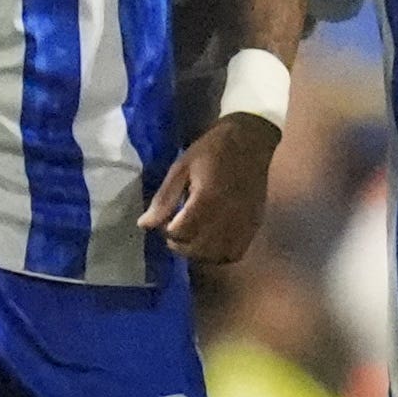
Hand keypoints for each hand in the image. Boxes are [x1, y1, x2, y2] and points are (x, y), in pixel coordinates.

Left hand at [140, 112, 277, 268]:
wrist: (250, 141)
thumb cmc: (212, 150)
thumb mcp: (181, 167)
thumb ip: (164, 198)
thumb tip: (144, 224)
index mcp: (207, 200)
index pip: (179, 232)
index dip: (165, 229)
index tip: (164, 218)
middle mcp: (227, 217)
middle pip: (197, 249)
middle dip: (179, 244)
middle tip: (174, 230)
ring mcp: (243, 224)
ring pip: (216, 255)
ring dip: (198, 252)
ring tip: (191, 237)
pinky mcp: (253, 226)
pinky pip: (234, 252)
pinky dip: (220, 254)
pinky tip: (211, 242)